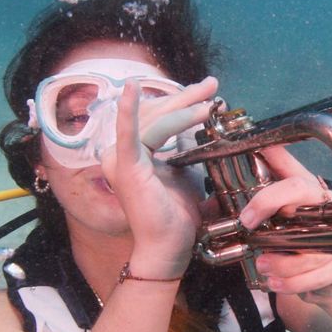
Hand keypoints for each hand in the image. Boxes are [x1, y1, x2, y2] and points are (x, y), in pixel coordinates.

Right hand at [101, 77, 218, 276]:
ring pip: (154, 121)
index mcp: (132, 152)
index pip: (156, 117)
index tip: (207, 92)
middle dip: (185, 98)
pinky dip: (129, 110)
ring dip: (182, 108)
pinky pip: (129, 134)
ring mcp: (120, 159)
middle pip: (155, 114)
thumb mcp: (184, 171)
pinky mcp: (126, 167)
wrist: (169, 246)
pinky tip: (132, 88)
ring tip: (210, 103)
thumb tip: (199, 126)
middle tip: (212, 85)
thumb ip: (185, 148)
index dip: (181, 101)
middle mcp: (120, 152)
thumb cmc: (176, 214)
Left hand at [237, 146, 331, 301]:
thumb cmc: (295, 241)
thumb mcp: (271, 221)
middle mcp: (328, 206)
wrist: (325, 278)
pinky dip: (292, 283)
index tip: (246, 216)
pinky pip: (317, 275)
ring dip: (281, 260)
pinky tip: (276, 284)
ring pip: (309, 246)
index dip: (270, 192)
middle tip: (248, 229)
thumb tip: (207, 206)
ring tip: (263, 267)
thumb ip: (242, 209)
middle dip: (272, 207)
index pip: (293, 179)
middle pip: (305, 194)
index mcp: (308, 191)